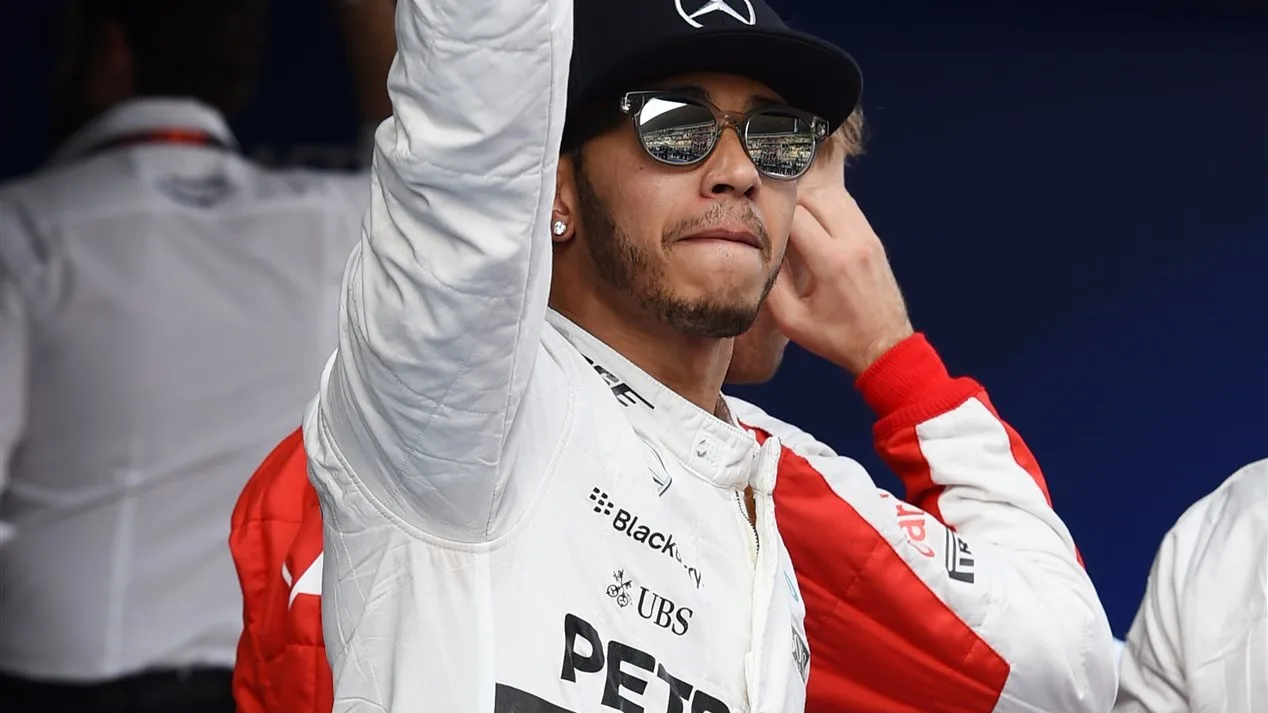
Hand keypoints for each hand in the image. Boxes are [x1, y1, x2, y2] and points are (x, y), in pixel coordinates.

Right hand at [765, 182, 913, 375]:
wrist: (883, 346)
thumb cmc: (836, 338)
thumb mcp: (792, 321)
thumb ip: (772, 284)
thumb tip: (760, 253)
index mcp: (832, 263)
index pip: (796, 217)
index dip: (773, 217)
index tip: (762, 228)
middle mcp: (853, 243)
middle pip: (814, 197)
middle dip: (790, 205)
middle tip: (776, 222)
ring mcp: (868, 237)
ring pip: (833, 195)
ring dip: (809, 201)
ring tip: (794, 221)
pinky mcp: (874, 239)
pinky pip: (848, 205)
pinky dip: (827, 206)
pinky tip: (815, 224)